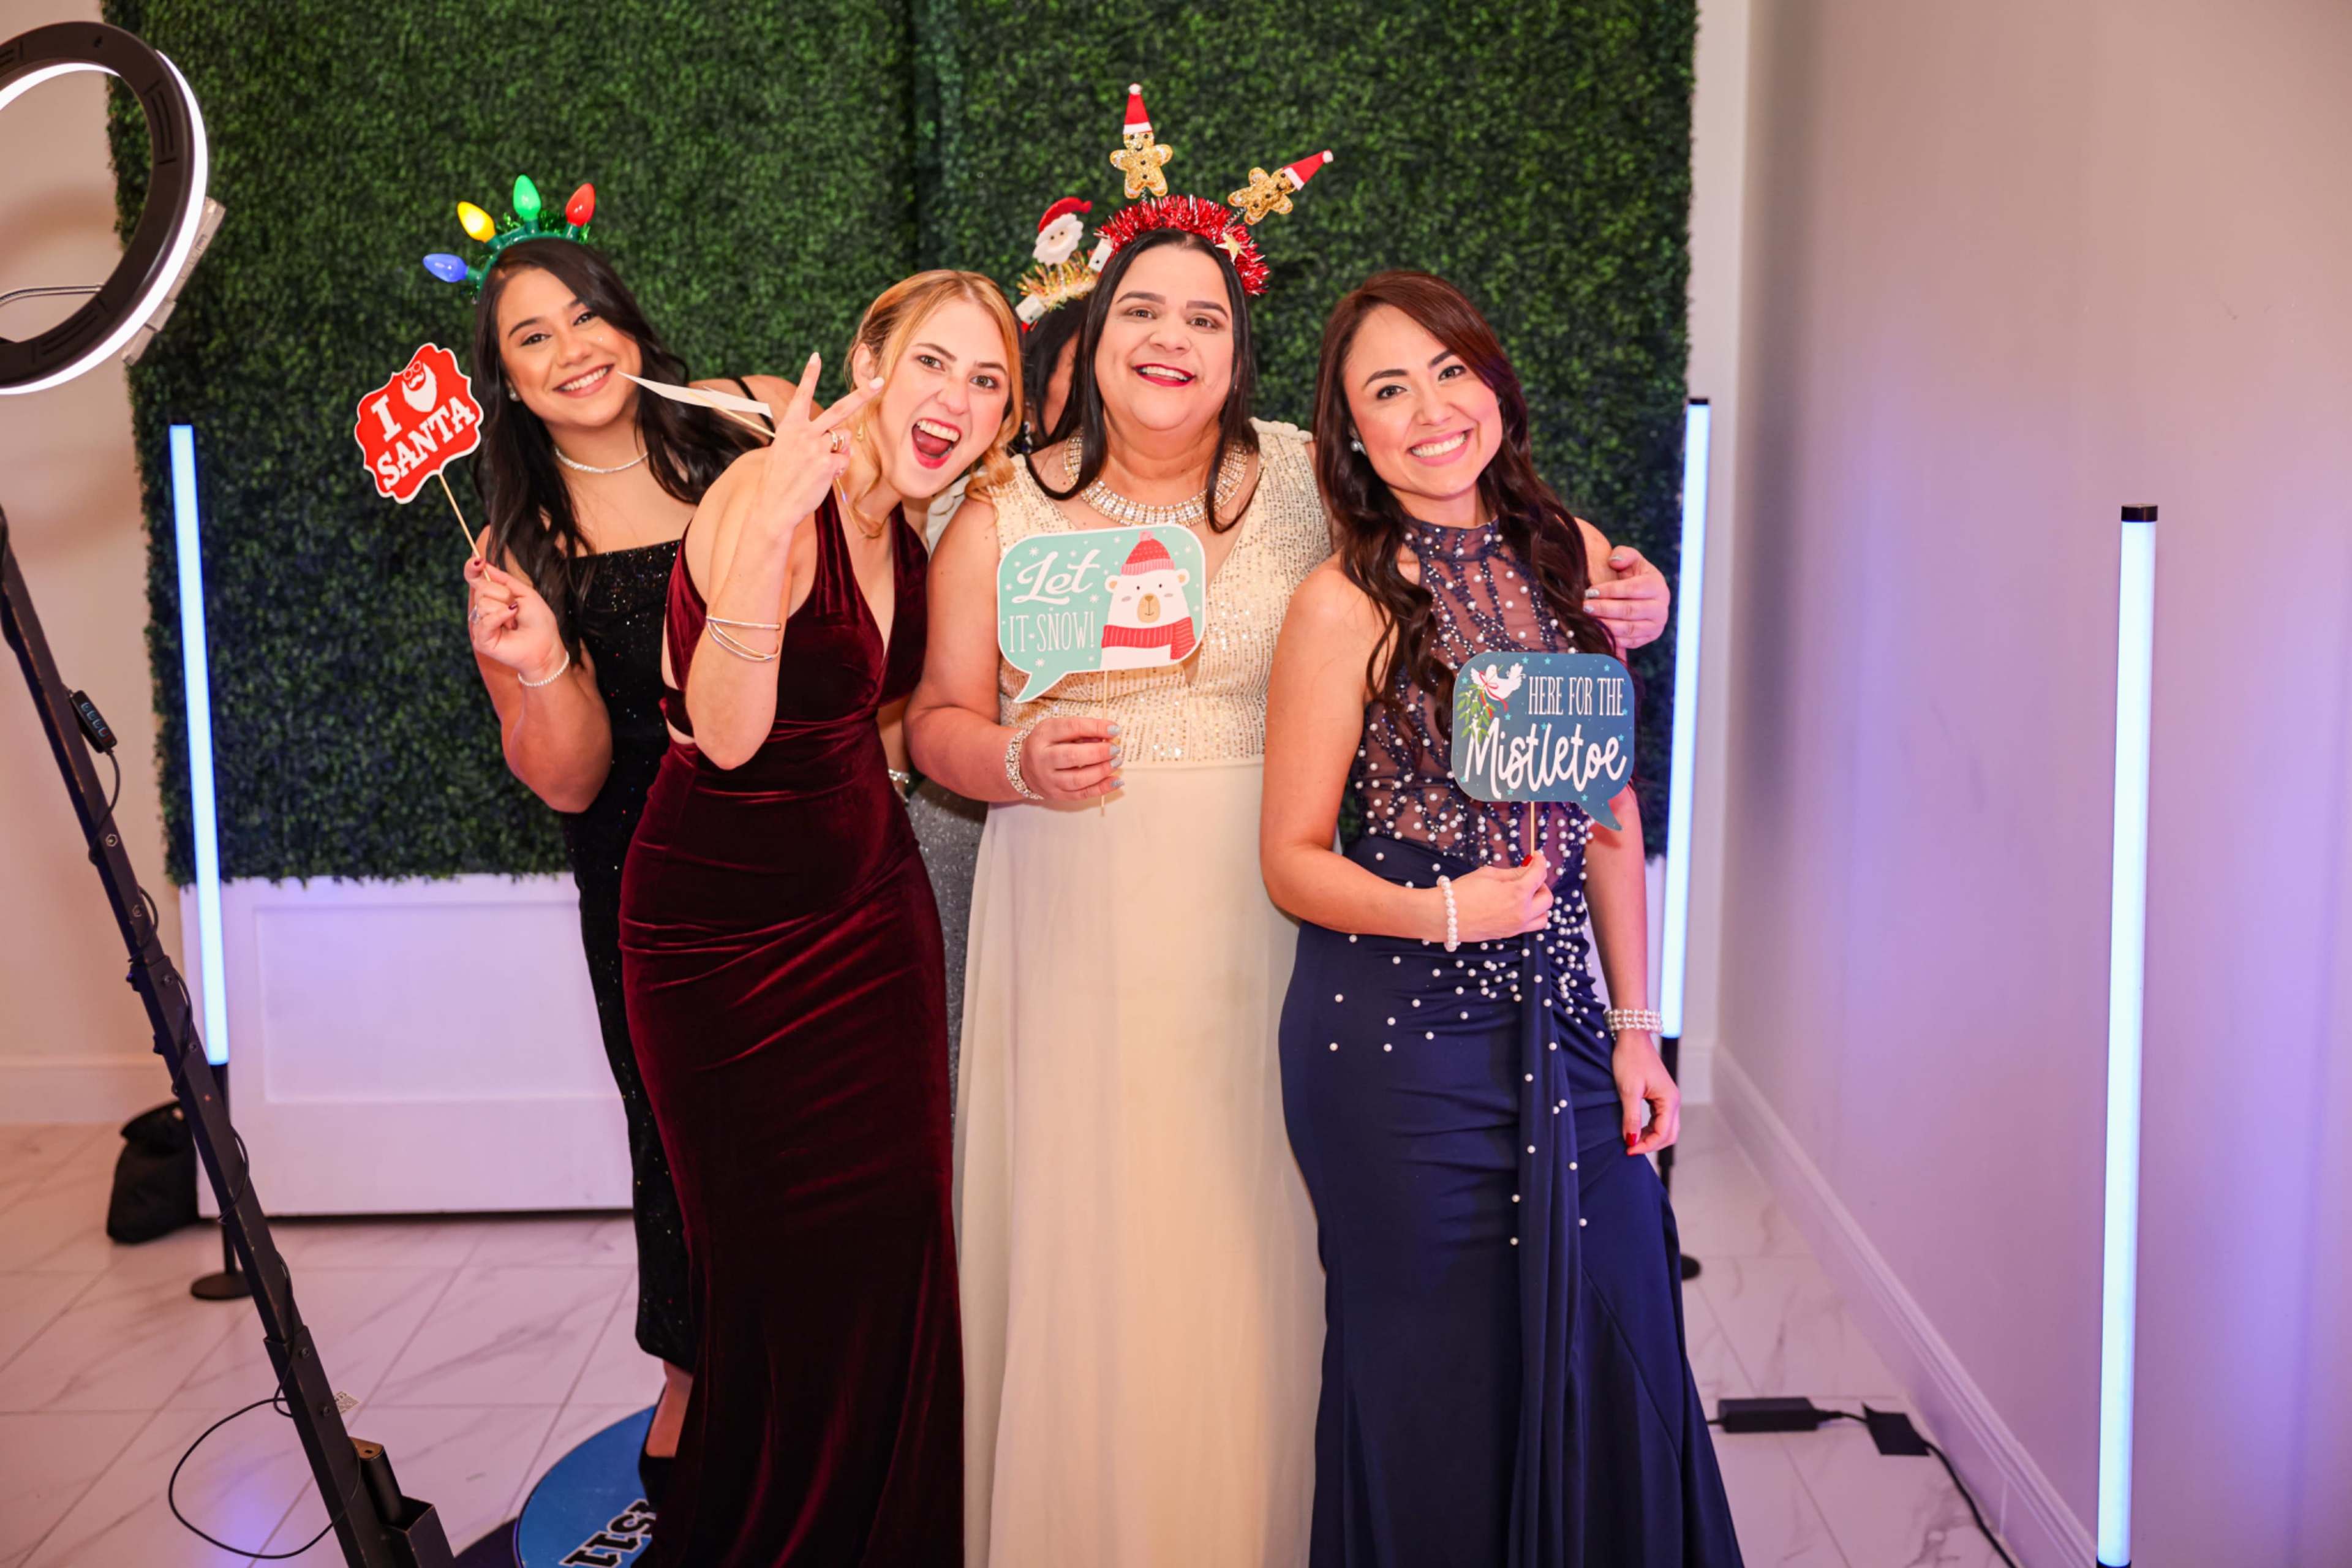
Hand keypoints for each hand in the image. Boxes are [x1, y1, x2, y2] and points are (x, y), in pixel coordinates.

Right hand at [465, 557, 565, 683]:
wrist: (546, 646)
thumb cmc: (539, 621)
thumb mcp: (525, 593)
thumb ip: (504, 579)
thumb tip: (484, 565)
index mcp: (493, 598)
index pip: (474, 580)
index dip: (472, 569)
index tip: (477, 561)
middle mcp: (484, 610)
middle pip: (482, 589)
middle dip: (503, 594)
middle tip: (516, 608)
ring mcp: (481, 625)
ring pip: (483, 603)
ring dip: (505, 609)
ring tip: (515, 621)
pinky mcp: (481, 640)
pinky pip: (484, 620)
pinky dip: (500, 617)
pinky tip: (511, 623)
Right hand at [749, 351, 885, 540]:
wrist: (774, 505)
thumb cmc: (779, 480)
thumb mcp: (784, 451)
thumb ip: (807, 439)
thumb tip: (839, 441)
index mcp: (790, 427)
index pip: (802, 395)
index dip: (810, 375)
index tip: (816, 356)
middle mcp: (805, 433)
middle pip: (839, 409)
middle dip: (862, 395)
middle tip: (879, 381)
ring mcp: (817, 448)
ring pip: (843, 440)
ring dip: (837, 452)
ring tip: (816, 467)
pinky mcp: (828, 464)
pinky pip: (844, 460)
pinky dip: (837, 468)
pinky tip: (820, 478)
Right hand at [1018, 715, 1120, 801]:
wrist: (1023, 766)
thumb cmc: (1047, 744)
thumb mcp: (1057, 730)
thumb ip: (1081, 731)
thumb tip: (1108, 736)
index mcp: (1043, 735)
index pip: (1071, 728)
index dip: (1095, 727)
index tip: (1114, 729)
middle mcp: (1042, 758)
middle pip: (1072, 756)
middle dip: (1098, 752)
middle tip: (1116, 749)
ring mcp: (1048, 780)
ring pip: (1078, 779)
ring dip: (1102, 771)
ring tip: (1117, 762)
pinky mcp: (1056, 795)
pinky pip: (1082, 794)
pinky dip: (1102, 788)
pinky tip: (1116, 781)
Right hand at [1448, 856, 1552, 941]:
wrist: (1444, 916)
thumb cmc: (1462, 891)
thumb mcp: (1488, 874)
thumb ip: (1512, 873)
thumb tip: (1526, 871)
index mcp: (1518, 894)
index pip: (1539, 874)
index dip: (1540, 861)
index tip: (1536, 856)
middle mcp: (1522, 913)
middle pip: (1547, 898)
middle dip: (1541, 884)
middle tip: (1528, 876)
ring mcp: (1516, 927)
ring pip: (1543, 917)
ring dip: (1539, 904)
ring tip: (1525, 895)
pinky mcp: (1508, 935)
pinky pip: (1529, 926)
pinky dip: (1529, 915)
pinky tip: (1515, 906)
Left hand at [1584, 545, 1669, 653]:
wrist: (1642, 596)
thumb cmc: (1633, 575)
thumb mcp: (1631, 560)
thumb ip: (1624, 554)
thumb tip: (1614, 561)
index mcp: (1657, 586)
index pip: (1633, 589)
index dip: (1610, 591)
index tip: (1590, 591)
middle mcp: (1661, 608)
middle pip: (1630, 610)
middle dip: (1604, 609)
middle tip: (1584, 607)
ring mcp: (1656, 626)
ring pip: (1629, 629)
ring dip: (1606, 626)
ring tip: (1587, 620)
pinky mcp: (1648, 639)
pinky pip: (1629, 642)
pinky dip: (1611, 639)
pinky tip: (1595, 632)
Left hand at [1613, 1030, 1679, 1156]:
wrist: (1631, 1037)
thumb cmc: (1630, 1059)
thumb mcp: (1628, 1091)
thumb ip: (1631, 1118)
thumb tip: (1631, 1141)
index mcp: (1669, 1100)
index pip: (1663, 1133)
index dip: (1646, 1145)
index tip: (1628, 1150)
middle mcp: (1673, 1100)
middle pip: (1669, 1134)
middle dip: (1651, 1144)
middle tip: (1630, 1148)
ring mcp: (1668, 1098)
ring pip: (1665, 1127)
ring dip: (1650, 1137)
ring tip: (1630, 1140)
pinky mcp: (1661, 1095)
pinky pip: (1660, 1118)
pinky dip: (1649, 1128)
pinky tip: (1635, 1129)